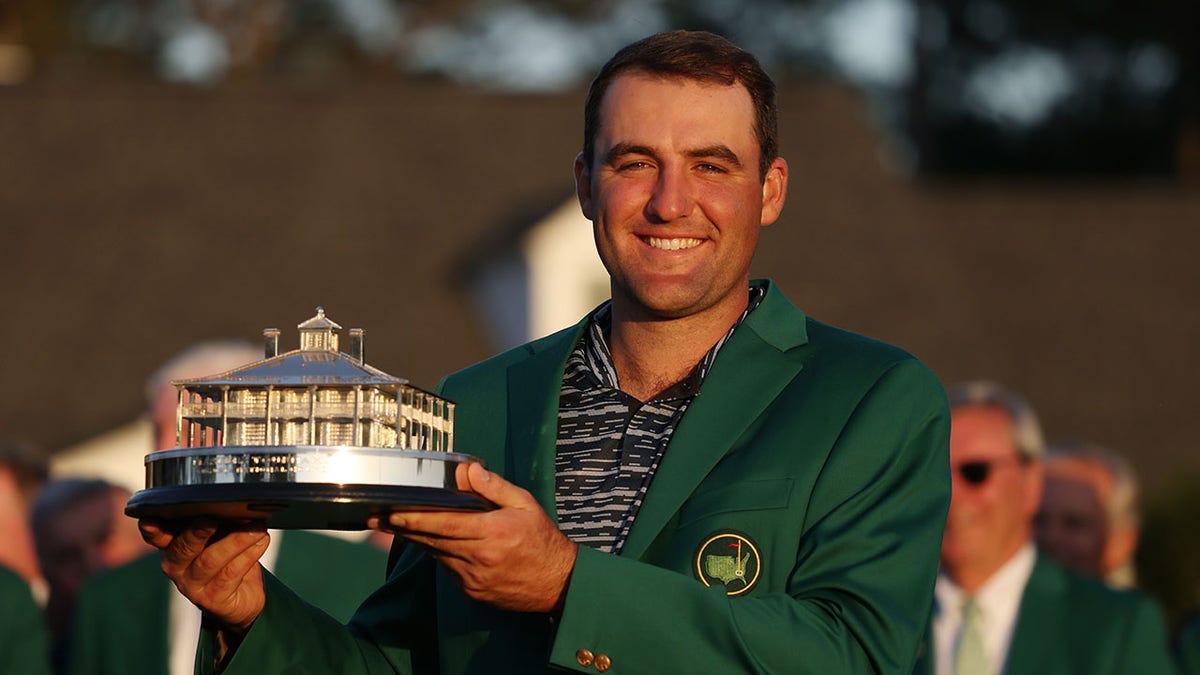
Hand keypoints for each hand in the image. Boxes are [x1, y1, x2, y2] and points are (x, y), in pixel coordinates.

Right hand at [139, 518, 269, 632]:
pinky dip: (248, 555)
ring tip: (257, 527)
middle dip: (198, 531)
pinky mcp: (212, 599)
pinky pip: (230, 574)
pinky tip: (261, 541)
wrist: (242, 596)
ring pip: (210, 560)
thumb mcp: (219, 535)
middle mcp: (176, 566)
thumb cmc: (227, 555)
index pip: (156, 535)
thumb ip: (218, 520)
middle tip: (214, 517)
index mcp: (172, 544)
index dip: (151, 528)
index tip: (149, 519)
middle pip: (183, 546)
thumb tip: (235, 501)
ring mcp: (192, 585)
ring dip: (236, 540)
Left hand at [369, 463, 577, 613]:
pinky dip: (438, 553)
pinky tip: (432, 542)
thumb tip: (467, 470)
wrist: (557, 583)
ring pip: (436, 554)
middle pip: (432, 540)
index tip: (392, 512)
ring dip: (417, 540)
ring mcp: (473, 577)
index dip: (415, 518)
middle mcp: (479, 557)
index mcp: (493, 532)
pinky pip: (447, 568)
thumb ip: (494, 486)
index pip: (444, 524)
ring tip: (395, 525)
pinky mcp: (472, 590)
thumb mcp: (525, 504)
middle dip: (402, 528)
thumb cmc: (542, 540)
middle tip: (376, 517)